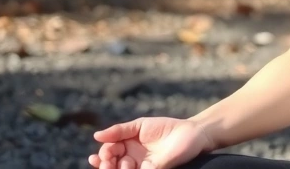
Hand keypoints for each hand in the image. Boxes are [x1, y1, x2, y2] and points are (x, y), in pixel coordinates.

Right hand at [88, 116, 214, 168]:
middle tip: (108, 162)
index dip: (103, 154)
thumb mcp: (141, 126)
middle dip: (105, 165)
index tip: (104, 154)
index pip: (108, 152)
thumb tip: (96, 135)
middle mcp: (130, 160)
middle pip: (110, 165)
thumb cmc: (167, 128)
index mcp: (126, 146)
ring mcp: (140, 168)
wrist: (193, 134)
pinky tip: (127, 167)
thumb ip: (120, 130)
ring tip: (122, 165)